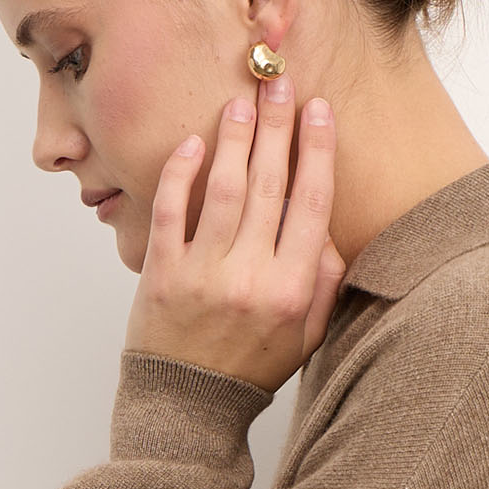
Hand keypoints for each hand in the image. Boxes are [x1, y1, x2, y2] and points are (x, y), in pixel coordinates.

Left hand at [123, 73, 347, 394]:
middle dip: (277, 127)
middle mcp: (250, 278)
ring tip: (241, 101)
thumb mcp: (305, 337)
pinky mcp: (162, 275)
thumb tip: (327, 229)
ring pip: (224, 190)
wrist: (188, 404)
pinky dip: (181, 175)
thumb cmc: (250, 367)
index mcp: (291, 291)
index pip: (312, 205)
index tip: (319, 110)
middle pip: (270, 186)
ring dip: (234, 139)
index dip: (317, 151)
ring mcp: (203, 274)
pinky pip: (170, 212)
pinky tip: (193, 144)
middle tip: (280, 84)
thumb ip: (322, 283)